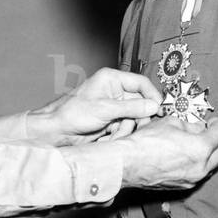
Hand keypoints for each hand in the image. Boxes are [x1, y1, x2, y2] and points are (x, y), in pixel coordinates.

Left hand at [27, 68, 162, 145]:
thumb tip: (154, 106)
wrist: (57, 131)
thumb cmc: (72, 113)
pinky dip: (119, 134)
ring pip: (134, 118)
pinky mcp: (111, 120)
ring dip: (126, 129)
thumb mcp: (104, 109)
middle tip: (138, 127)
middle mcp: (114, 91)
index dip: (152, 95)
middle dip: (138, 118)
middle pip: (140, 103)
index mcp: (111, 79)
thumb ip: (132, 107)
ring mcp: (113, 107)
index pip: (141, 83)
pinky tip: (108, 138)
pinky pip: (125, 127)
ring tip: (113, 135)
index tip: (160, 109)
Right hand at [119, 116, 217, 188]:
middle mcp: (200, 167)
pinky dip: (197, 165)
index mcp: (200, 148)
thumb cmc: (144, 143)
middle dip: (217, 141)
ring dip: (208, 155)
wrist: (127, 164)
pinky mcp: (182, 187)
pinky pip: (198, 175)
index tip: (212, 122)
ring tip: (195, 144)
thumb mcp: (169, 123)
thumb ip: (189, 125)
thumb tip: (197, 127)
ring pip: (211, 166)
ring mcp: (192, 180)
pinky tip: (185, 156)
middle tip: (208, 133)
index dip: (216, 125)